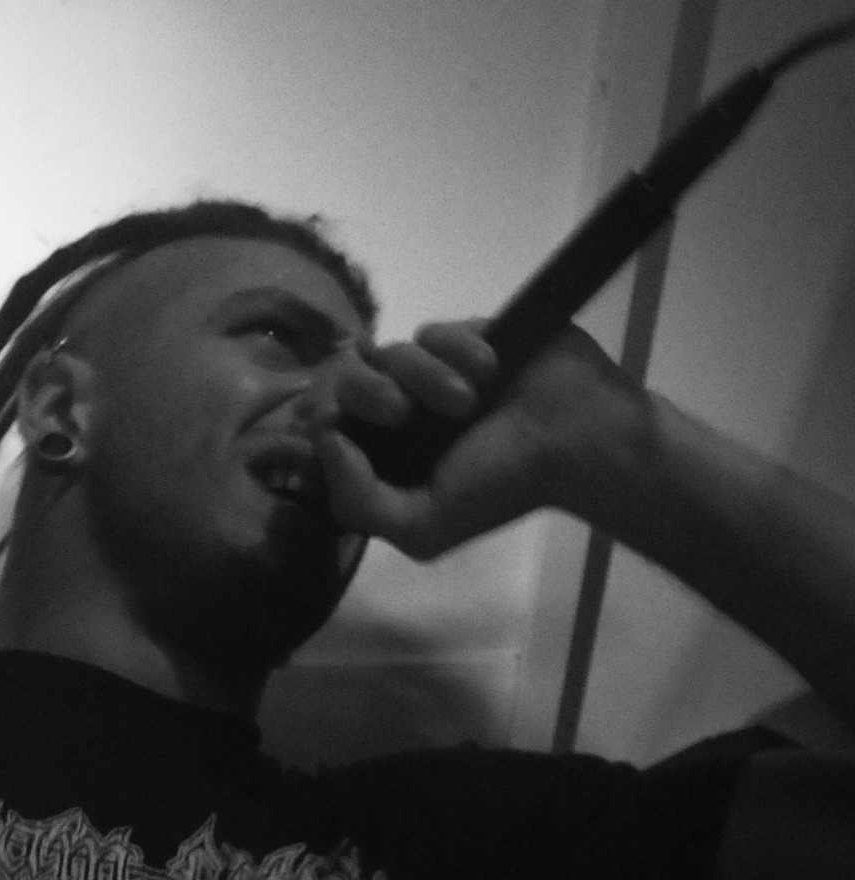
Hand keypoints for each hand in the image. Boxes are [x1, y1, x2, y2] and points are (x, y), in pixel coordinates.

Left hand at [314, 320, 647, 559]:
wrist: (577, 437)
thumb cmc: (502, 486)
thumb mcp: (422, 528)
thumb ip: (359, 502)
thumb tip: (326, 441)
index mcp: (388, 463)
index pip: (329, 431)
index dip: (323, 421)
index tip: (337, 424)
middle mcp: (404, 419)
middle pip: (348, 382)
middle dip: (368, 393)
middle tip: (403, 414)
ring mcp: (433, 376)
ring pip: (390, 352)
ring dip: (427, 376)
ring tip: (470, 401)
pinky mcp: (463, 340)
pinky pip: (433, 330)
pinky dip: (459, 349)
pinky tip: (492, 370)